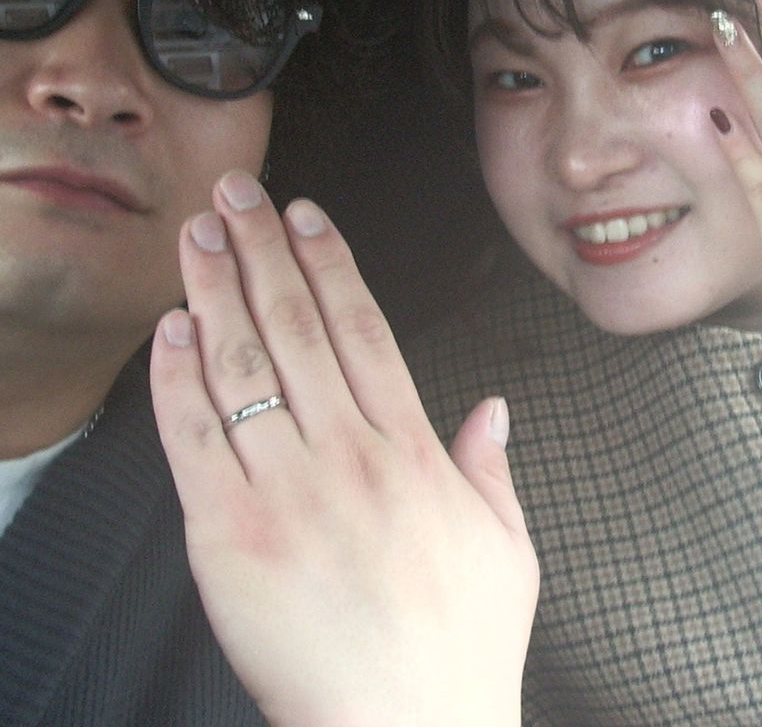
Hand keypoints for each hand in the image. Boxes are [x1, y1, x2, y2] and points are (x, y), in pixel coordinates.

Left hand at [150, 172, 537, 726]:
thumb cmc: (459, 649)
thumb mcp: (508, 547)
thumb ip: (493, 467)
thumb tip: (494, 409)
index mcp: (414, 451)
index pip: (365, 328)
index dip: (331, 262)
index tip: (307, 216)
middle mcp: (350, 456)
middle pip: (298, 326)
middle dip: (262, 251)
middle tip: (237, 194)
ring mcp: (288, 493)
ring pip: (244, 366)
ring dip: (215, 292)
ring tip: (197, 236)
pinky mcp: (230, 539)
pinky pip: (195, 442)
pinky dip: (178, 381)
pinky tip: (170, 332)